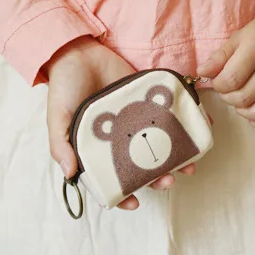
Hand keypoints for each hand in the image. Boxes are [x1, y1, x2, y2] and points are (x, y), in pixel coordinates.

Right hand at [45, 36, 195, 209]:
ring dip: (176, 157)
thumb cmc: (63, 87)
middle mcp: (118, 139)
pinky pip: (168, 116)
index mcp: (95, 150)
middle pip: (141, 167)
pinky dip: (184, 123)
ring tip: (189, 164)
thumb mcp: (56, 118)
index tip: (135, 203)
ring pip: (159, 145)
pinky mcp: (148, 100)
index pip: (110, 180)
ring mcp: (135, 121)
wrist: (78, 51)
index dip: (122, 195)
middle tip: (169, 180)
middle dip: (157, 177)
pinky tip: (198, 130)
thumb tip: (70, 173)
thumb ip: (60, 145)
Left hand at [196, 9, 254, 129]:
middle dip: (228, 98)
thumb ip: (220, 56)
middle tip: (229, 91)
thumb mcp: (242, 36)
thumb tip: (201, 74)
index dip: (218, 86)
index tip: (219, 82)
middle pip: (244, 98)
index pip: (230, 79)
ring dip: (243, 111)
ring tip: (241, 101)